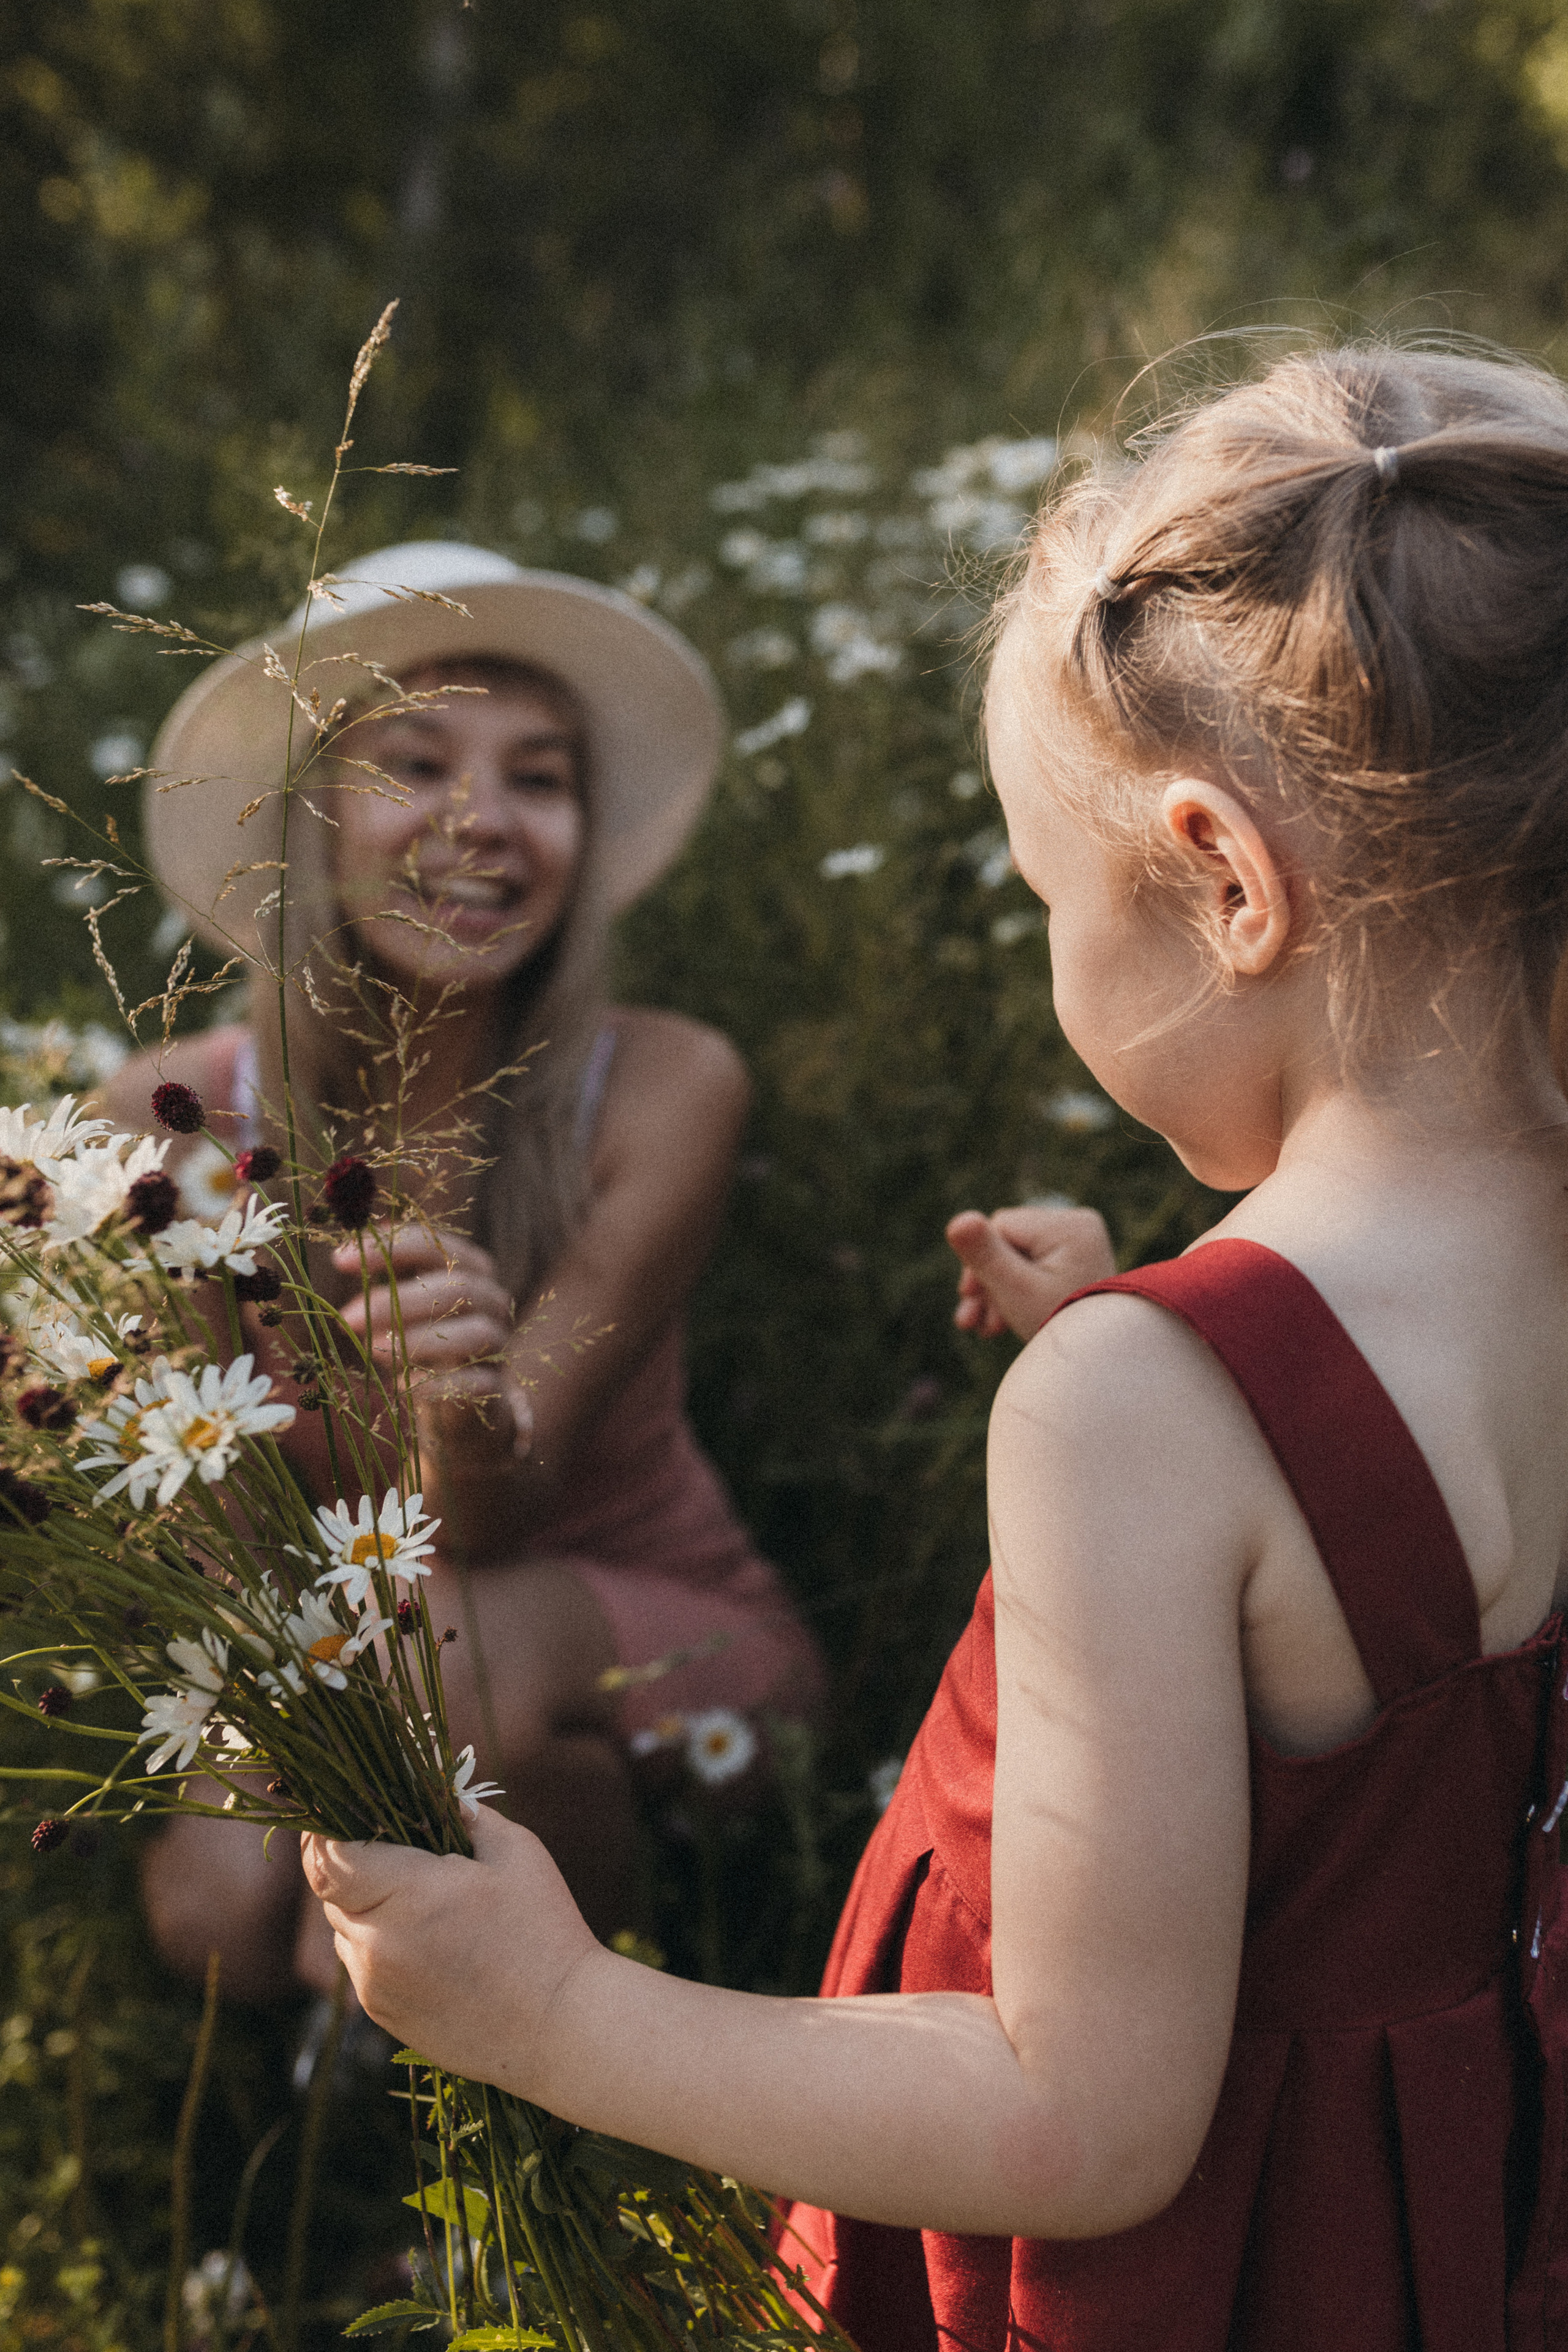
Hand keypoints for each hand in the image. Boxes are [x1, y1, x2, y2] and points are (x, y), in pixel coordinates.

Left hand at [301, 1806, 596, 2095]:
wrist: (560, 2030)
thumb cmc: (544, 1933)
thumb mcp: (516, 1852)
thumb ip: (465, 1813)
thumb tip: (436, 1791)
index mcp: (405, 1895)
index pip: (326, 1857)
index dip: (323, 1830)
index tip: (346, 1812)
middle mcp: (376, 1944)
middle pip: (331, 1891)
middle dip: (356, 1864)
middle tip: (401, 1849)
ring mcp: (375, 1986)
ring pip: (346, 1928)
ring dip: (368, 1906)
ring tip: (427, 1902)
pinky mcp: (383, 2016)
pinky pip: (364, 1965)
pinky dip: (383, 1944)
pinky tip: (434, 1943)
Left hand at [335, 1224, 532, 1458]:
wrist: (463, 1405)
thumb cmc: (425, 1343)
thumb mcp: (405, 1305)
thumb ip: (386, 1278)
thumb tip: (344, 1255)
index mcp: (470, 1270)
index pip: (438, 1246)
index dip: (391, 1247)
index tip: (339, 1260)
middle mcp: (491, 1303)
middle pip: (459, 1287)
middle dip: (398, 1300)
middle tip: (347, 1317)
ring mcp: (497, 1346)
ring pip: (476, 1333)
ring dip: (420, 1340)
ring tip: (375, 1351)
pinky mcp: (494, 1388)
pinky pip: (476, 1383)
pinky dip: (438, 1384)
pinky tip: (404, 1387)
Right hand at [947, 1203, 1115, 1341]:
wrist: (1103, 1361)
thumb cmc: (1058, 1324)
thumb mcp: (1016, 1290)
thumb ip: (985, 1255)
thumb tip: (957, 1219)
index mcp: (1069, 1225)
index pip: (1001, 1227)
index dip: (979, 1262)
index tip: (970, 1299)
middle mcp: (1078, 1225)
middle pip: (1009, 1242)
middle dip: (988, 1283)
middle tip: (971, 1321)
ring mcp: (1079, 1243)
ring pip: (1017, 1257)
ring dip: (997, 1292)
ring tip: (984, 1328)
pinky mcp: (1075, 1261)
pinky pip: (1034, 1267)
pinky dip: (1017, 1292)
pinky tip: (1000, 1322)